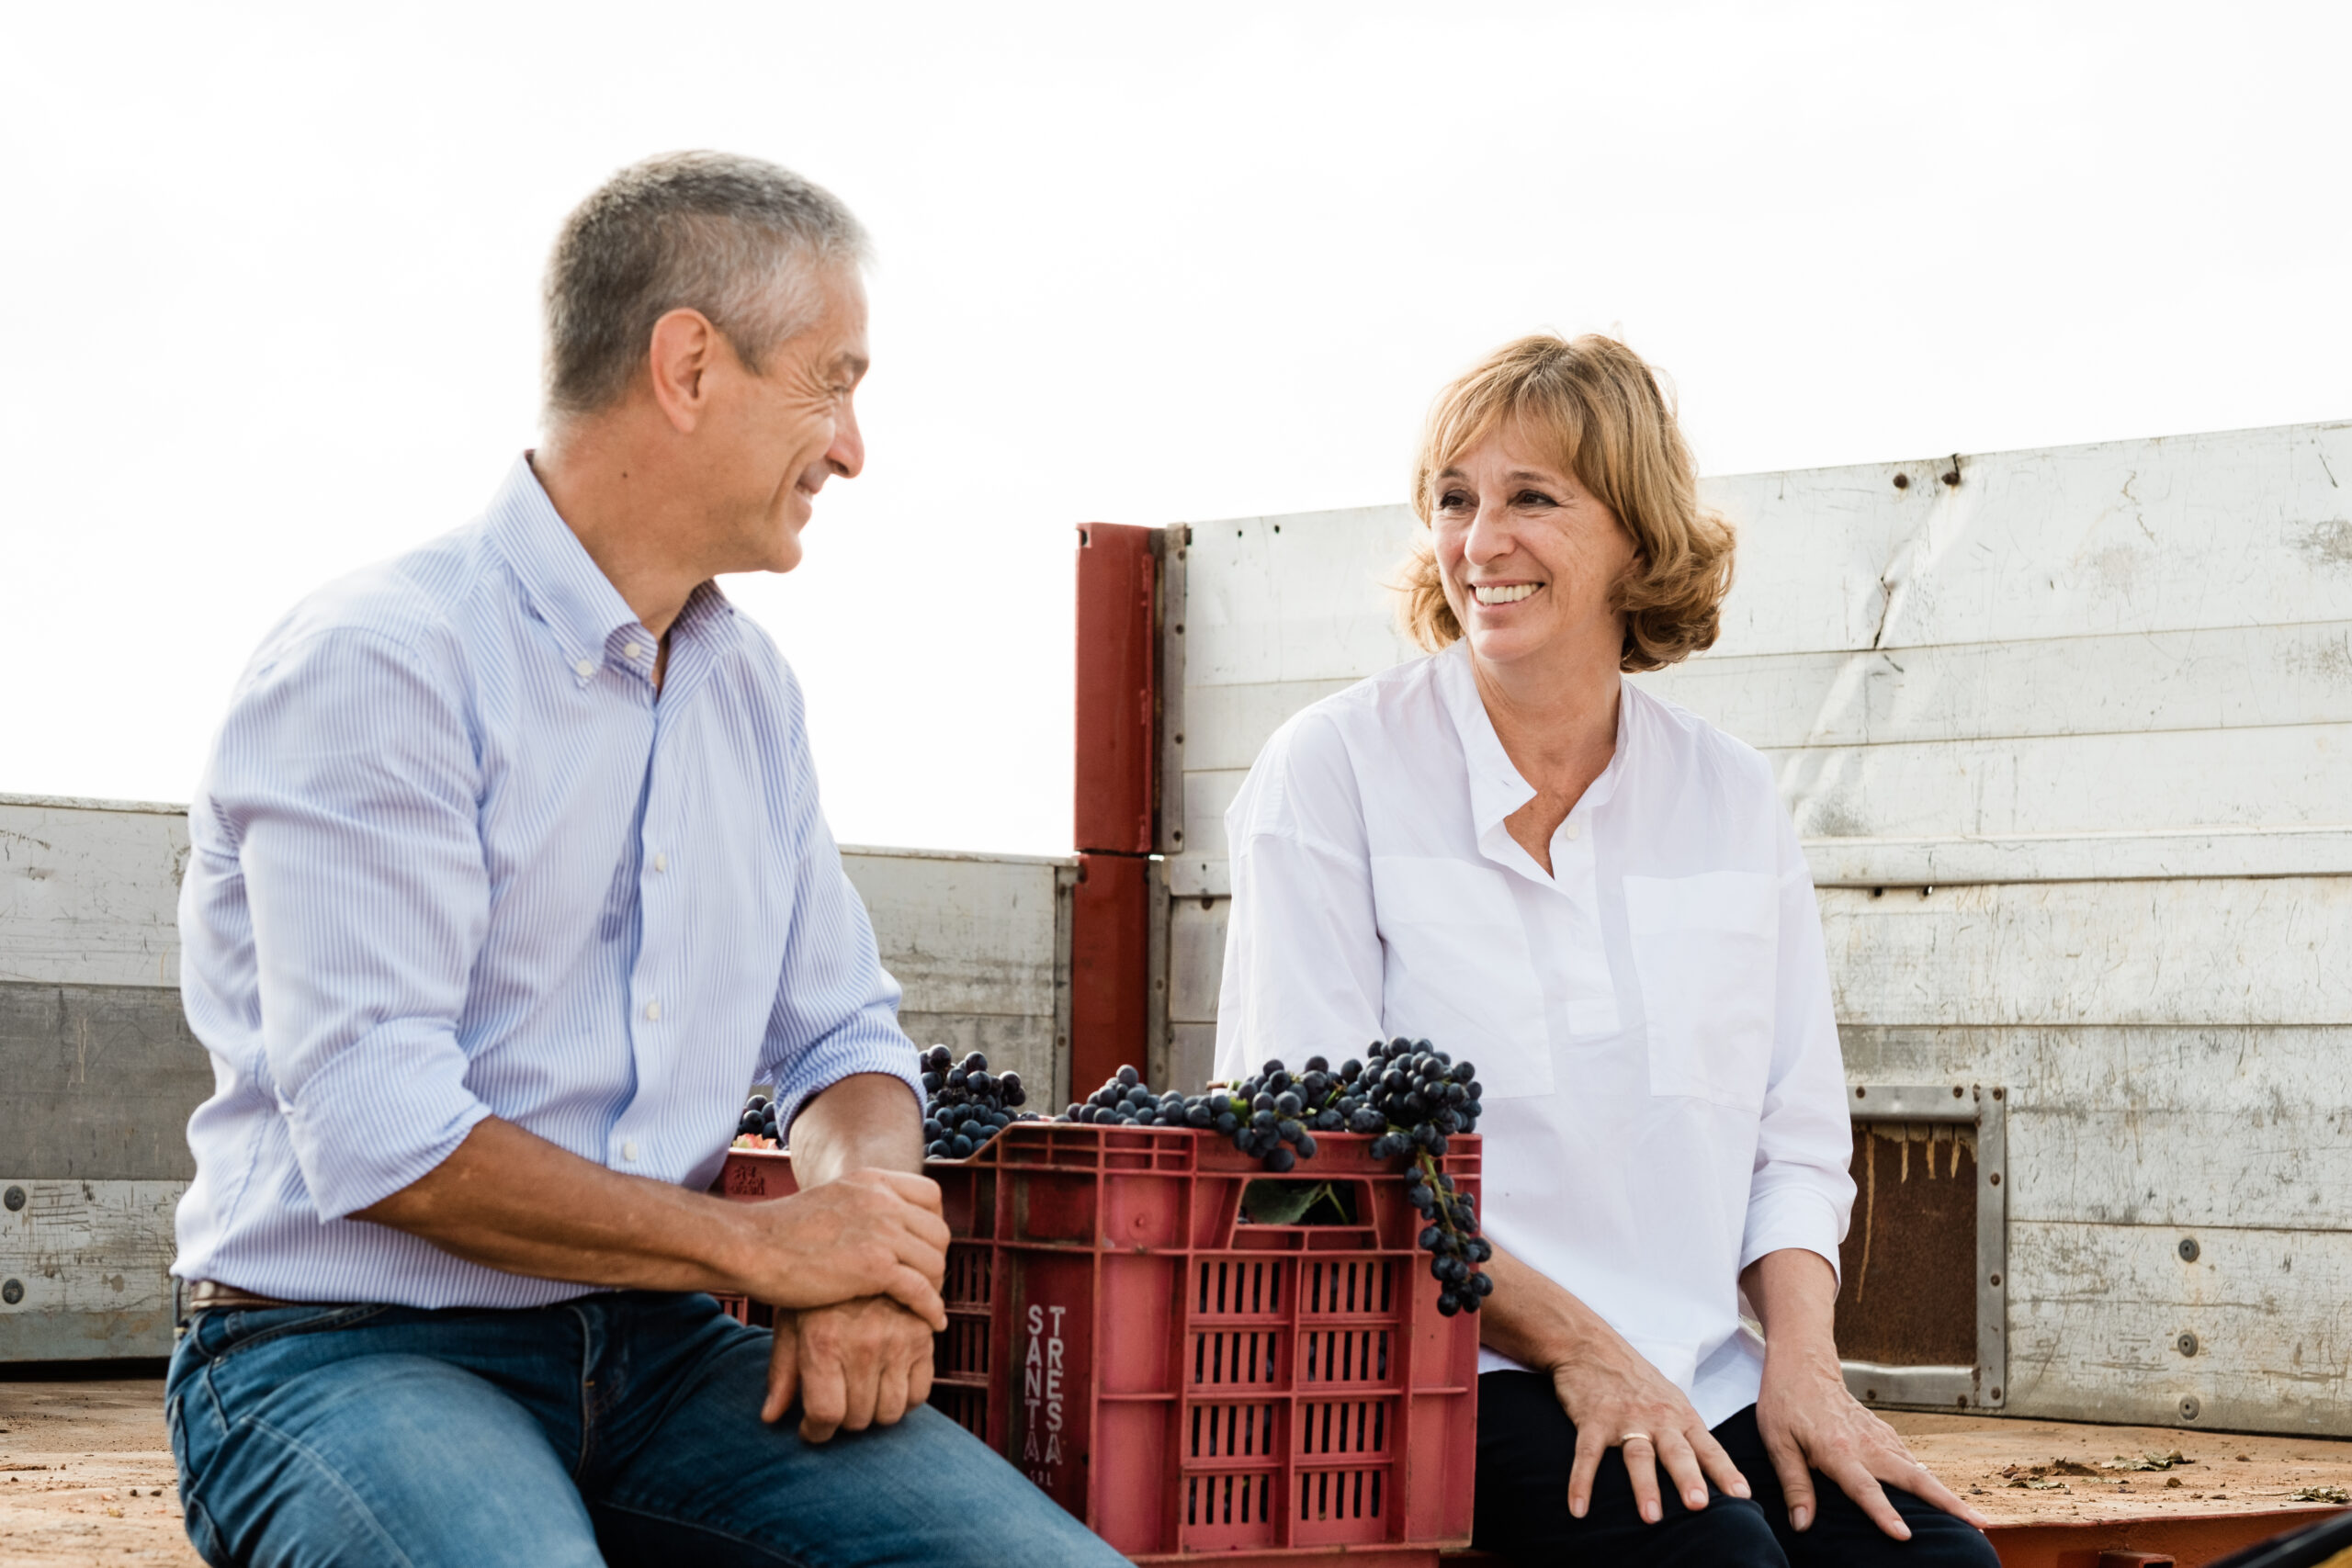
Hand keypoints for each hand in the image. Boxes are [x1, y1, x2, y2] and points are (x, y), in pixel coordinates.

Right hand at [735, 1168, 949, 1329]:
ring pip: (934, 1262)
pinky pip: (921, 1290)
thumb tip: (878, 1226)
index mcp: (872, 1180)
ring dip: (934, 1287)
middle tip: (927, 1284)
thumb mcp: (830, 1202)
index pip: (931, 1195)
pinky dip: (931, 1309)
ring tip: (926, 1306)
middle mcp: (882, 1200)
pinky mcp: (874, 1267)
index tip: (924, 1250)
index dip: (933, 1225)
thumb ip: (859, 1207)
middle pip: (938, 1232)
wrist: (749, 1247)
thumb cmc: (780, 1234)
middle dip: (936, 1260)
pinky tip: (932, 1323)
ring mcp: (880, 1231)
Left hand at [762, 1296, 936, 1441]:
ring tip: (860, 1396)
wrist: (862, 1244)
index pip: (826, 1415)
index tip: (812, 1429)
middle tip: (836, 1406)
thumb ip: (782, 1372)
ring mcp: (898, 1341)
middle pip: (858, 1418)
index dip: (816, 1432)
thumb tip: (770, 1418)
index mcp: (824, 1342)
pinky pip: (919, 1394)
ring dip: (873, 1413)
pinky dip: (904, 1398)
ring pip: (890, 1412)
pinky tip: (887, 1383)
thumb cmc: (818, 1289)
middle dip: (842, 1421)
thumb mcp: (791, 1323)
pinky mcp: (924, 1337)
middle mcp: (864, 1344)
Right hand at [1548, 1324, 1750, 1522]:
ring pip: (1637, 1455)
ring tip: (1651, 1518)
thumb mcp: (1670, 1399)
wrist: (1591, 1345)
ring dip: (1644, 1486)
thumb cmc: (1636, 1379)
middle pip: (1676, 1451)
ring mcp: (1624, 1419)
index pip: (1708, 1447)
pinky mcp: (1592, 1420)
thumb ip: (1686, 1433)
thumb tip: (1711, 1472)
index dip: (1725, 1472)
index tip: (1742, 1497)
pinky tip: (1579, 1508)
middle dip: (1688, 1478)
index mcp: (1679, 1416)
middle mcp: (1656, 1418)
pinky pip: (1587, 1454)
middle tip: (1699, 1504)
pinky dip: (1581, 1482)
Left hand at [1755, 1359, 1987, 1536]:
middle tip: (1978, 1524)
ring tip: (1974, 1518)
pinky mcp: (1884, 1433)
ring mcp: (1880, 1437)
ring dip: (1947, 1494)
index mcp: (1838, 1450)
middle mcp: (1867, 1445)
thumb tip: (1802, 1524)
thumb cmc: (1785, 1401)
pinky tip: (1941, 1497)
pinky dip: (1929, 1480)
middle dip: (1948, 1503)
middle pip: (1914, 1478)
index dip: (1883, 1513)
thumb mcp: (1777, 1442)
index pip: (1865, 1488)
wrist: (1804, 1362)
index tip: (1904, 1535)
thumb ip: (1794, 1484)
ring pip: (1921, 1470)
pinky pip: (1910, 1461)